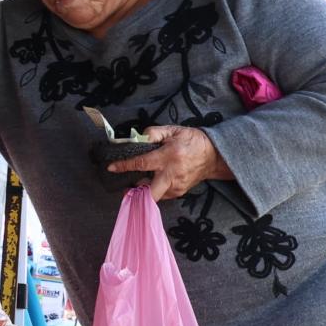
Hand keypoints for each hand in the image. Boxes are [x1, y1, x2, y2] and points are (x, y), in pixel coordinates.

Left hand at [108, 125, 231, 200]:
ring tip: (140, 179)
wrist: (213, 155)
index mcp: (169, 157)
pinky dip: (154, 189)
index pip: (141, 164)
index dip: (124, 166)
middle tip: (126, 186)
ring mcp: (177, 186)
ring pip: (154, 195)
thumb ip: (153, 133)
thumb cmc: (192, 141)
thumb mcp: (173, 131)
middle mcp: (172, 174)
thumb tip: (137, 138)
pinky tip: (153, 180)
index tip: (112, 167)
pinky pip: (161, 194)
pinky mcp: (179, 192)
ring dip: (144, 189)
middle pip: (150, 193)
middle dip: (135, 193)